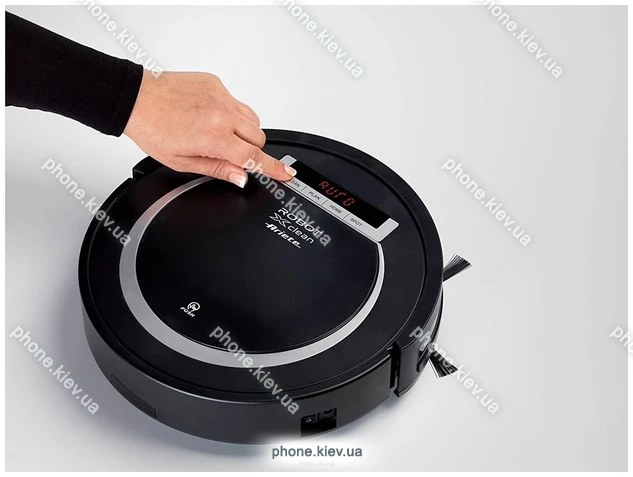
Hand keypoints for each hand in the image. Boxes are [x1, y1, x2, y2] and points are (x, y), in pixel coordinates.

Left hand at [123, 70, 294, 187]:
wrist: (137, 99)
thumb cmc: (153, 130)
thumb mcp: (182, 162)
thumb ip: (218, 169)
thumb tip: (241, 177)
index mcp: (214, 137)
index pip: (253, 157)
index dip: (273, 168)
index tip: (287, 173)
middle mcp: (222, 114)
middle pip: (258, 138)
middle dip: (250, 149)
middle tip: (230, 152)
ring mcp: (221, 96)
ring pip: (252, 118)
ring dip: (244, 131)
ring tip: (219, 133)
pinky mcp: (216, 83)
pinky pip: (237, 102)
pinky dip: (230, 113)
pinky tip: (208, 115)